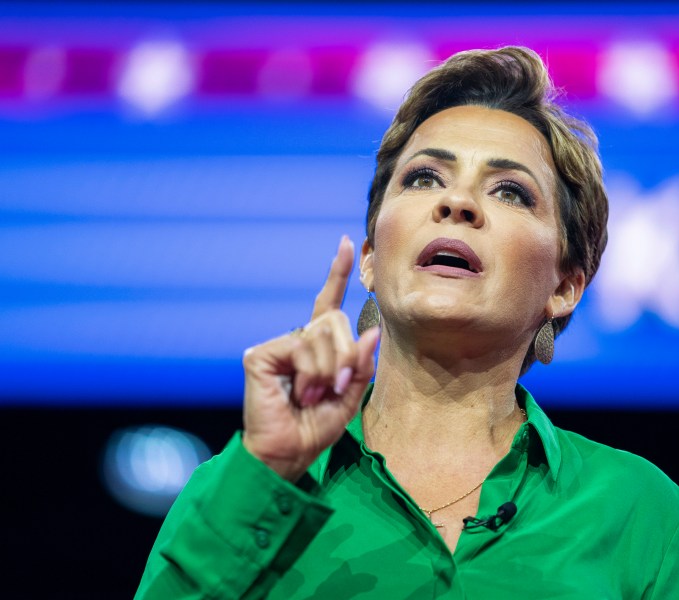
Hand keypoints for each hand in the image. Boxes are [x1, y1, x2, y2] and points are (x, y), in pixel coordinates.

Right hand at [241, 236, 379, 480]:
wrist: (288, 453)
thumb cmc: (315, 428)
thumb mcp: (350, 396)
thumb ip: (361, 365)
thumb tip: (372, 331)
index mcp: (318, 347)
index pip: (328, 304)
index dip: (337, 273)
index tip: (346, 243)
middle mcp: (297, 340)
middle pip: (336, 322)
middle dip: (345, 357)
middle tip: (335, 388)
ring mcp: (277, 346)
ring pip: (322, 334)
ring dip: (328, 371)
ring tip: (313, 396)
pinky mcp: (260, 354)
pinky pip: (302, 348)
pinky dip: (311, 374)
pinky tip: (299, 393)